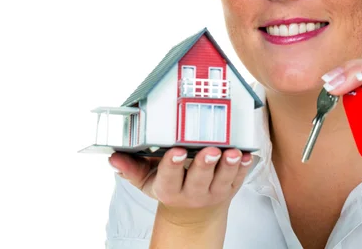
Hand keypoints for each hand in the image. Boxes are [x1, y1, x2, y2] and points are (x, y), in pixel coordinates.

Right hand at [108, 147, 252, 224]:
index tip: (175, 151)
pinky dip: (245, 167)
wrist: (192, 212)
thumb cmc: (169, 187)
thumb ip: (131, 168)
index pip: (169, 177)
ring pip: (222, 179)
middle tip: (210, 150)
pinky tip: (248, 154)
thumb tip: (114, 157)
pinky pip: (239, 178)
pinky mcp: (230, 188)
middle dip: (204, 164)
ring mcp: (214, 191)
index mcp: (169, 189)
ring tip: (233, 152)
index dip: (172, 165)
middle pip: (199, 179)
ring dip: (228, 165)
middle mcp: (192, 192)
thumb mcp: (146, 181)